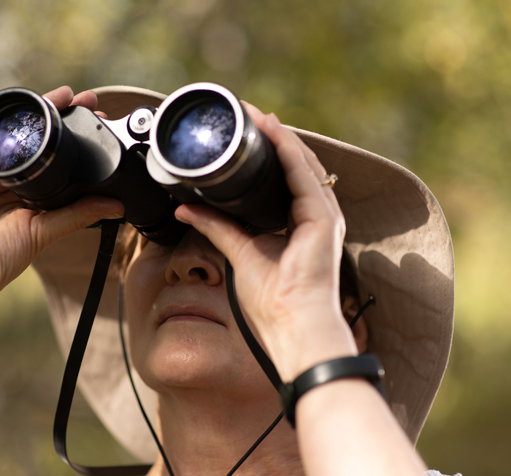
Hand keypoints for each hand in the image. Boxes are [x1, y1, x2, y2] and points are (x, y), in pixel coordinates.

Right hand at [0, 86, 123, 318]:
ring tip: (66, 98)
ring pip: (14, 136)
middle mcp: (7, 182)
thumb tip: (116, 205)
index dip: (77, 143)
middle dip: (62, 121)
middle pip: (37, 144)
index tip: (100, 125)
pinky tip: (27, 110)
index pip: (55, 163)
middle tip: (90, 102)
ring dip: (38, 115)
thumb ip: (77, 214)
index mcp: (26, 197)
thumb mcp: (44, 232)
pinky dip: (4, 123)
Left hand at [174, 105, 355, 379]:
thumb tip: (187, 207)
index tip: (246, 133)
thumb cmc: (272, 300)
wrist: (292, 325)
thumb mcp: (238, 252)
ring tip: (256, 114)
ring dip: (278, 135)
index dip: (268, 152)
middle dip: (272, 138)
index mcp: (301, 224)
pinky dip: (287, 148)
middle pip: (295, 165)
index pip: (286, 177)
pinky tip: (271, 129)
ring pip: (301, 162)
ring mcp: (323, 215)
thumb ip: (216, 226)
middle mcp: (316, 215)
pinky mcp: (322, 218)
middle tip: (247, 115)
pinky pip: (303, 173)